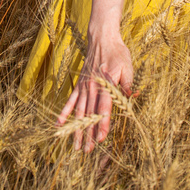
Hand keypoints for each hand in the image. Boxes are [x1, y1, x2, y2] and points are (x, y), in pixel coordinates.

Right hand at [56, 32, 132, 151]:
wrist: (102, 38)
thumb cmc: (118, 53)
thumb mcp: (128, 66)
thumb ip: (128, 83)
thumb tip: (131, 98)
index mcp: (106, 83)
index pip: (104, 107)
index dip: (102, 123)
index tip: (101, 138)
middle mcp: (92, 87)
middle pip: (90, 114)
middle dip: (89, 133)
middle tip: (87, 151)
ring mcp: (84, 86)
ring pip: (79, 111)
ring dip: (77, 129)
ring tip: (76, 146)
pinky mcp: (79, 84)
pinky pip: (70, 100)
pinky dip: (64, 112)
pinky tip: (58, 124)